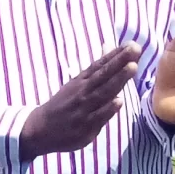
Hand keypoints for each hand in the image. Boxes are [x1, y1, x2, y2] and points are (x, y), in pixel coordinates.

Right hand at [19, 43, 140, 159]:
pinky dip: (108, 109)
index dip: (116, 55)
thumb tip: (108, 46)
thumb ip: (96, 68)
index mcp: (80, 81)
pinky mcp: (85, 127)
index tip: (131, 44)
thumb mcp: (75, 84)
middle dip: (120, 62)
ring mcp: (84, 109)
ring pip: (103, 93)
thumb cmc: (63, 105)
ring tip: (133, 67)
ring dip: (118, 80)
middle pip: (103, 75)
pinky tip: (119, 101)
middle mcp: (82, 92)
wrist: (39, 129)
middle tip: (135, 49)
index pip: (100, 66)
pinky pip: (98, 117)